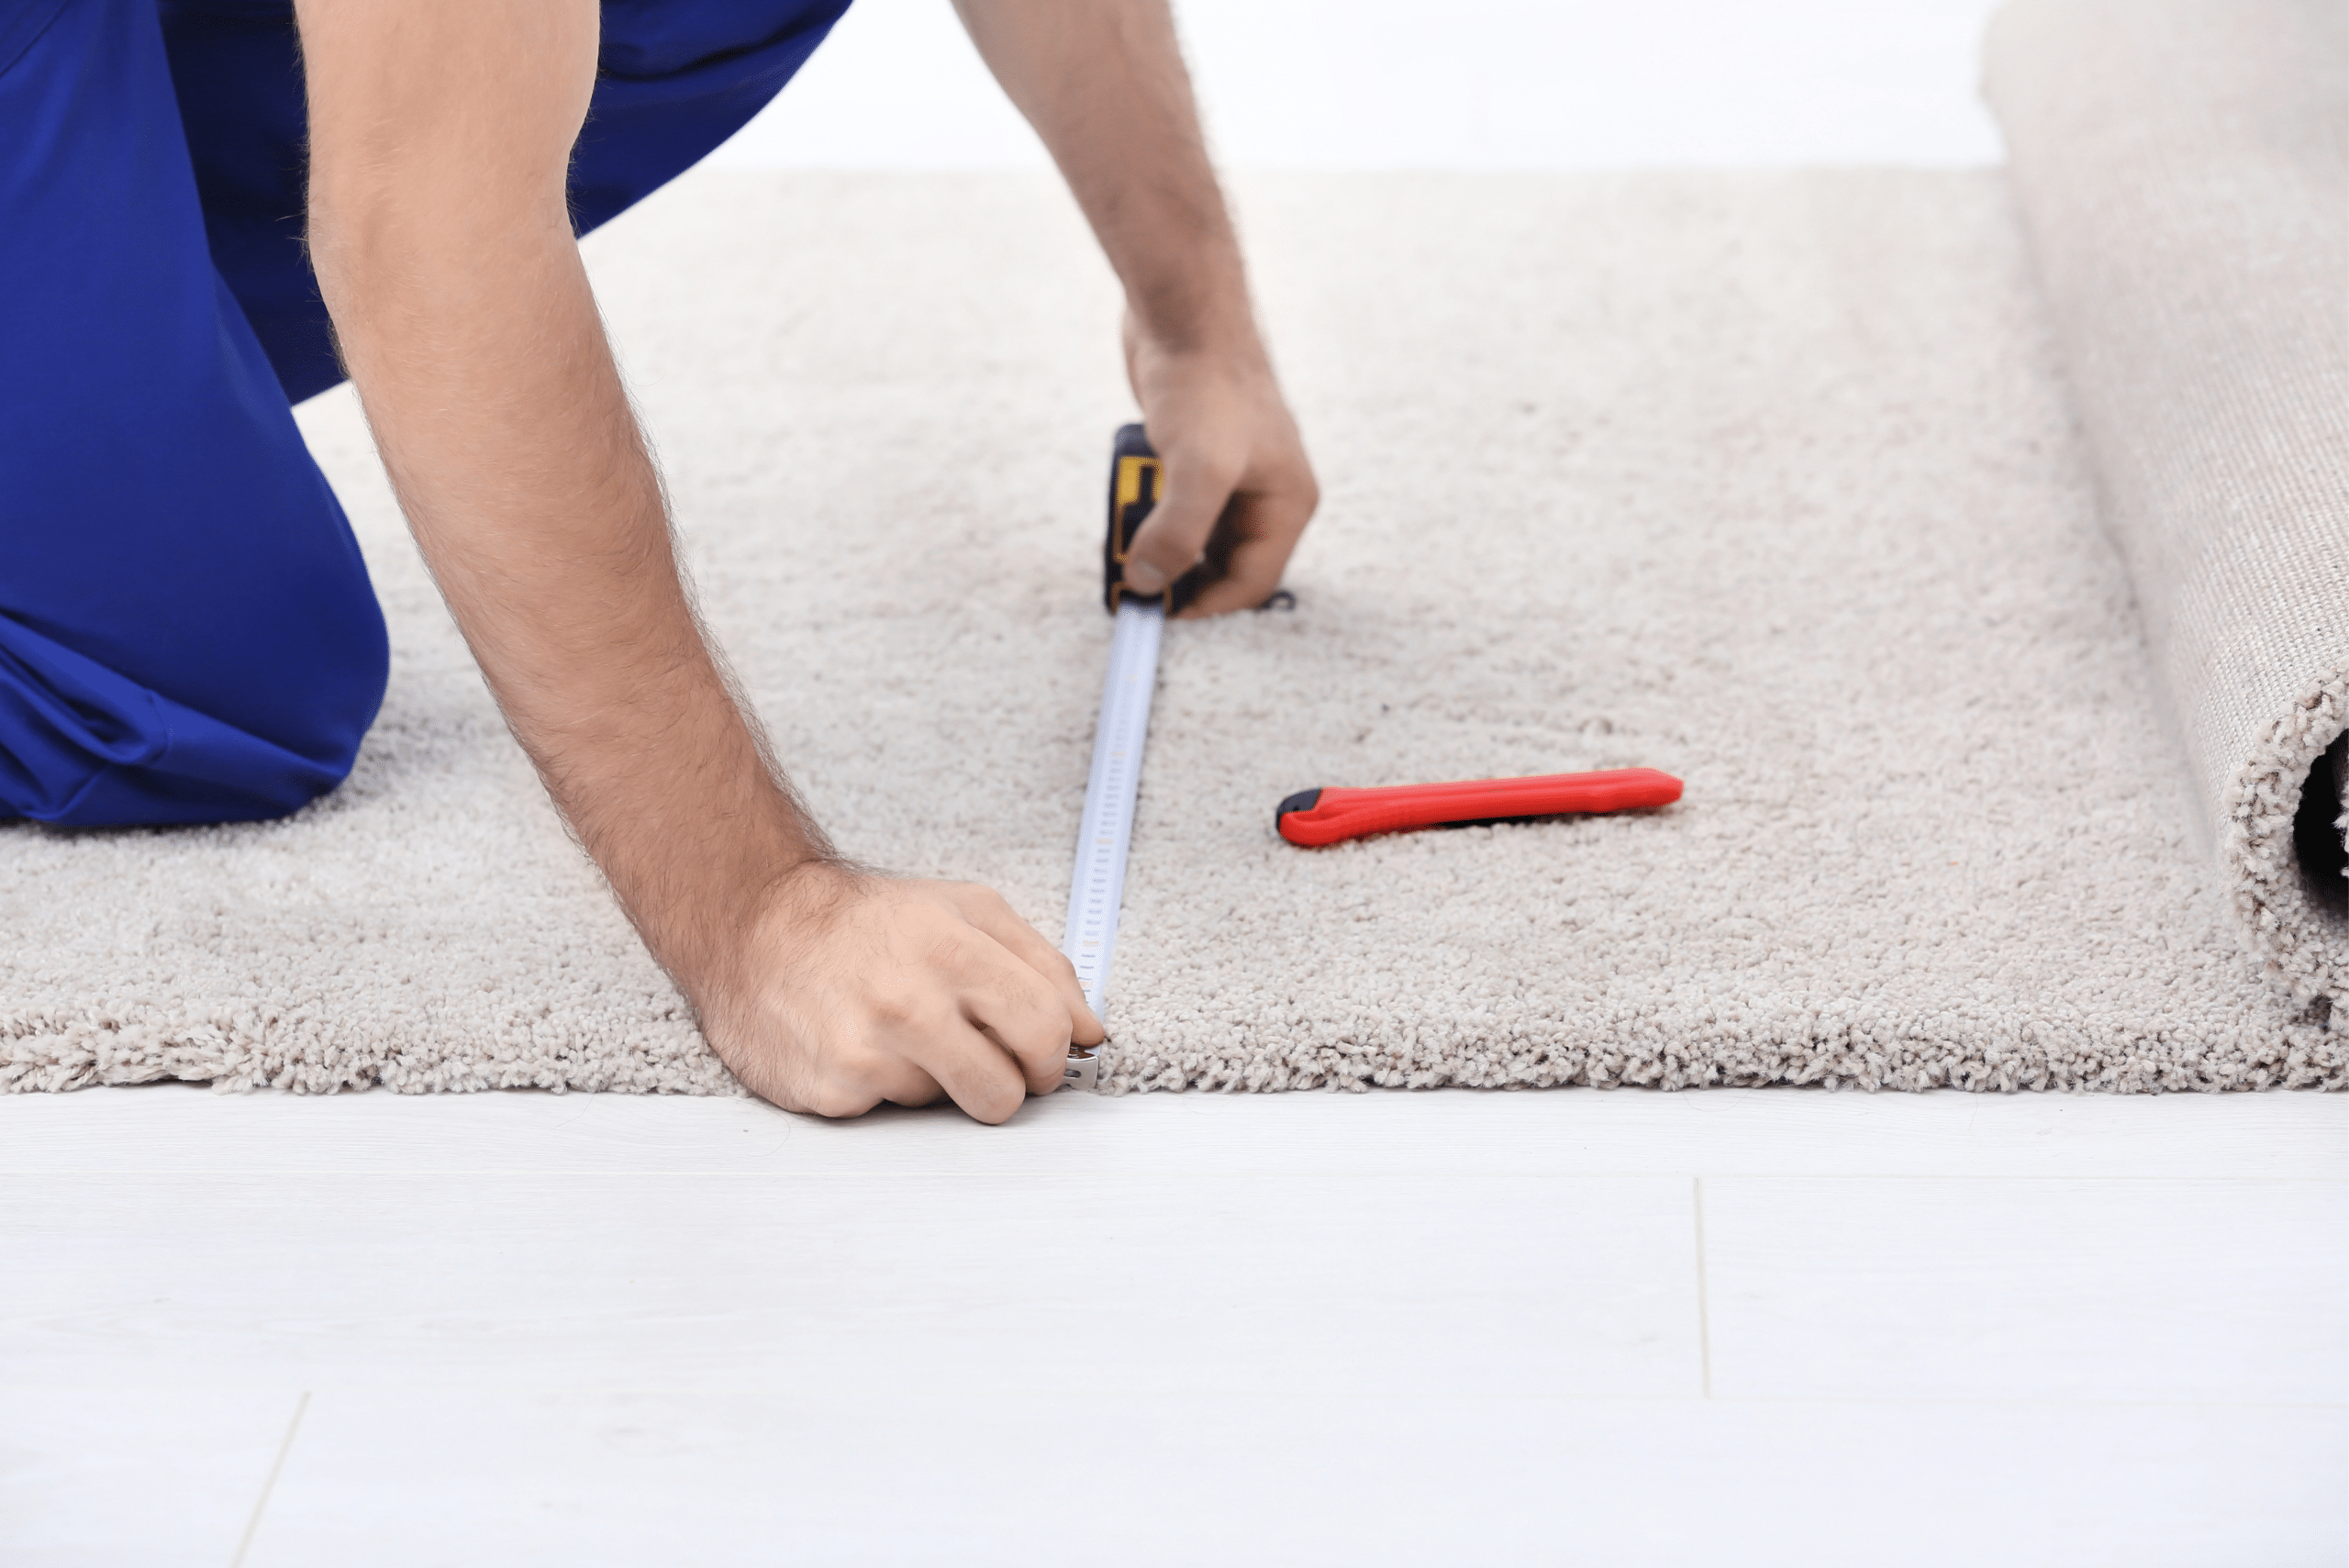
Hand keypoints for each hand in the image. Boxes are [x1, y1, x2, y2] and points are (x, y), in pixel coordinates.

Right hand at [693, 862, 1106, 1122]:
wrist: (755, 926)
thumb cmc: (869, 922)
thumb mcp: (966, 911)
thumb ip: (1042, 965)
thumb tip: (1091, 1031)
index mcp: (953, 950)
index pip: (1043, 1029)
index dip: (1051, 1054)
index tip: (1038, 1055)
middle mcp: (909, 1003)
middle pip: (1003, 1093)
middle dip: (1005, 1085)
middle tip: (980, 1059)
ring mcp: (866, 1052)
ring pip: (946, 1106)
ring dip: (936, 1080)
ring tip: (902, 1034)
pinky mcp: (830, 1091)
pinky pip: (891, 1114)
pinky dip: (885, 1090)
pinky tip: (861, 1046)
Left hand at [1120, 310, 1319, 616]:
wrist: (1183, 312)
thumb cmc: (1206, 384)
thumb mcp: (1197, 471)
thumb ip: (1177, 536)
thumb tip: (1145, 584)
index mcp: (1287, 503)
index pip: (1252, 582)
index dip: (1205, 605)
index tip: (1156, 612)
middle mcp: (1266, 493)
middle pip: (1221, 564)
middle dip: (1177, 574)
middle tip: (1132, 578)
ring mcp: (1232, 475)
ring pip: (1194, 535)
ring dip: (1158, 540)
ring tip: (1124, 531)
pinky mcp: (1197, 457)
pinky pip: (1173, 504)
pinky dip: (1149, 511)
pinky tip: (1126, 497)